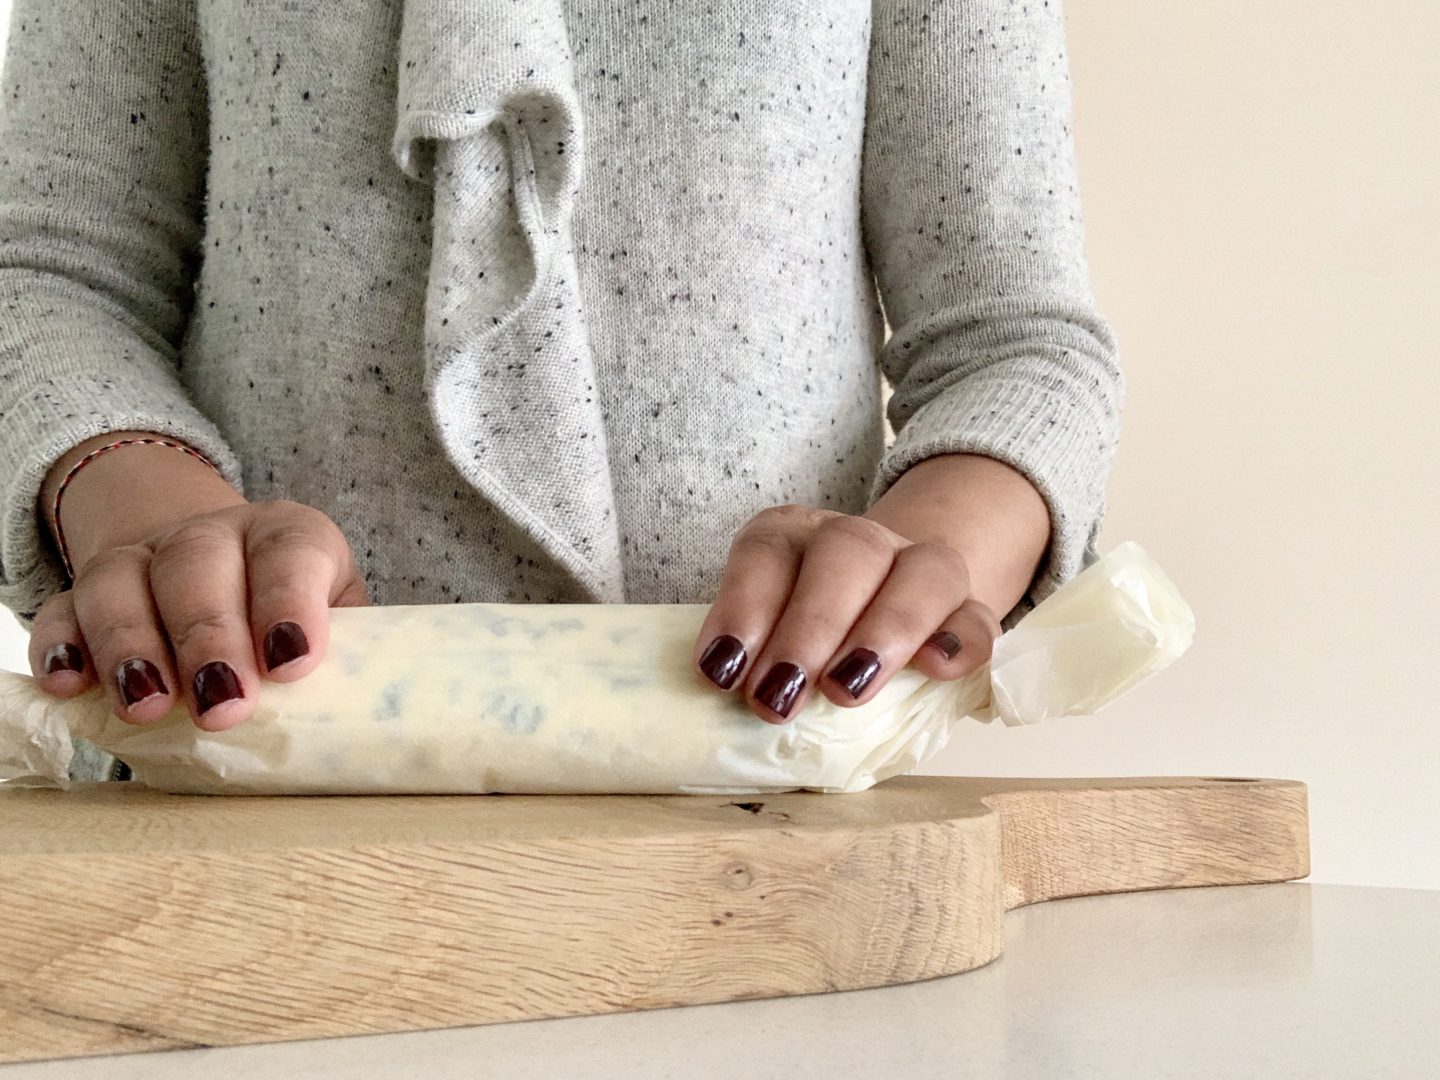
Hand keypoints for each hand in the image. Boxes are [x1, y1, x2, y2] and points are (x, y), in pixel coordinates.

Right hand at [28, 433, 367, 730]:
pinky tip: (70, 686)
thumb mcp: (336, 617)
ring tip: (147, 707)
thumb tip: (370, 722)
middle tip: (222, 707)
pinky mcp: (86, 592)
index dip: (288, 602)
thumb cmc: (294, 614)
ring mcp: (143, 558)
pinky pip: (61, 610)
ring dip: (132, 646)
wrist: (224, 568)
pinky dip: (60, 646)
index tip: (291, 663)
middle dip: (208, 637)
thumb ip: (350, 656)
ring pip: (121, 582)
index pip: (289, 552)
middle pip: (198, 566)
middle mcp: (212, 534)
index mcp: (287, 534)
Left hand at [692, 504, 1002, 723]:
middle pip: (846, 552)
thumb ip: (749, 665)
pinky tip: (937, 670)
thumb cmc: (800, 648)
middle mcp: (858, 541)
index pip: (768, 551)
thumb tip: (716, 720)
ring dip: (884, 630)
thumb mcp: (762, 646)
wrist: (875, 621)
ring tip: (846, 691)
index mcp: (793, 538)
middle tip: (779, 697)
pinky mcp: (969, 609)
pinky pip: (977, 616)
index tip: (721, 672)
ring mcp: (920, 568)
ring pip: (921, 572)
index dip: (742, 607)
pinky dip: (959, 641)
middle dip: (809, 626)